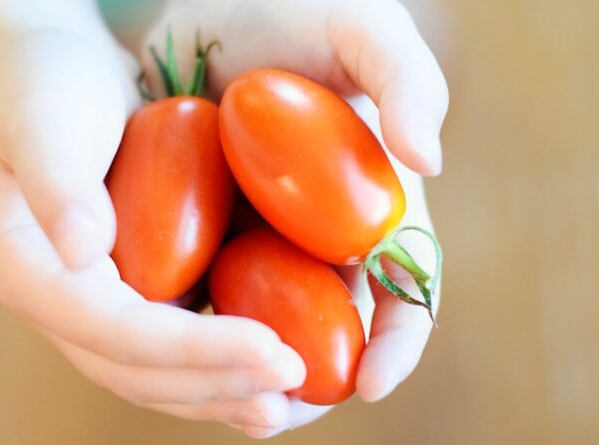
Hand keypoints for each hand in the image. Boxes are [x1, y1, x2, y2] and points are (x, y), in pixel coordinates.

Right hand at [0, 25, 305, 433]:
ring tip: (288, 403)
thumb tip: (84, 250)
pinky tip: (267, 371)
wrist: (50, 69)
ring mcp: (95, 303)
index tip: (270, 350)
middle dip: (218, 384)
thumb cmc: (44, 83)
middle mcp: (61, 303)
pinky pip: (174, 345)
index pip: (116, 333)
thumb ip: (57, 182)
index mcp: (30, 272)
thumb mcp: (42, 119)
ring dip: (223, 392)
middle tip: (291, 385)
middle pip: (138, 371)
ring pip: (157, 374)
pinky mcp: (130, 290)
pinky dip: (220, 366)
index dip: (193, 351)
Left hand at [128, 0, 447, 436]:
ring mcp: (262, 245)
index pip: (406, 288)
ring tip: (228, 397)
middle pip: (335, 332)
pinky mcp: (201, 243)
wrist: (188, 4)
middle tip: (282, 407)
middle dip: (315, 380)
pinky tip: (169, 349)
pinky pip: (202, 305)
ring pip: (266, 333)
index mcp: (373, 204)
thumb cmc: (279, 8)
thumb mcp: (355, 27)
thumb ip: (408, 78)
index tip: (373, 380)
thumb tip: (429, 160)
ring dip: (250, 376)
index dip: (399, 340)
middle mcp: (321, 237)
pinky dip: (195, 335)